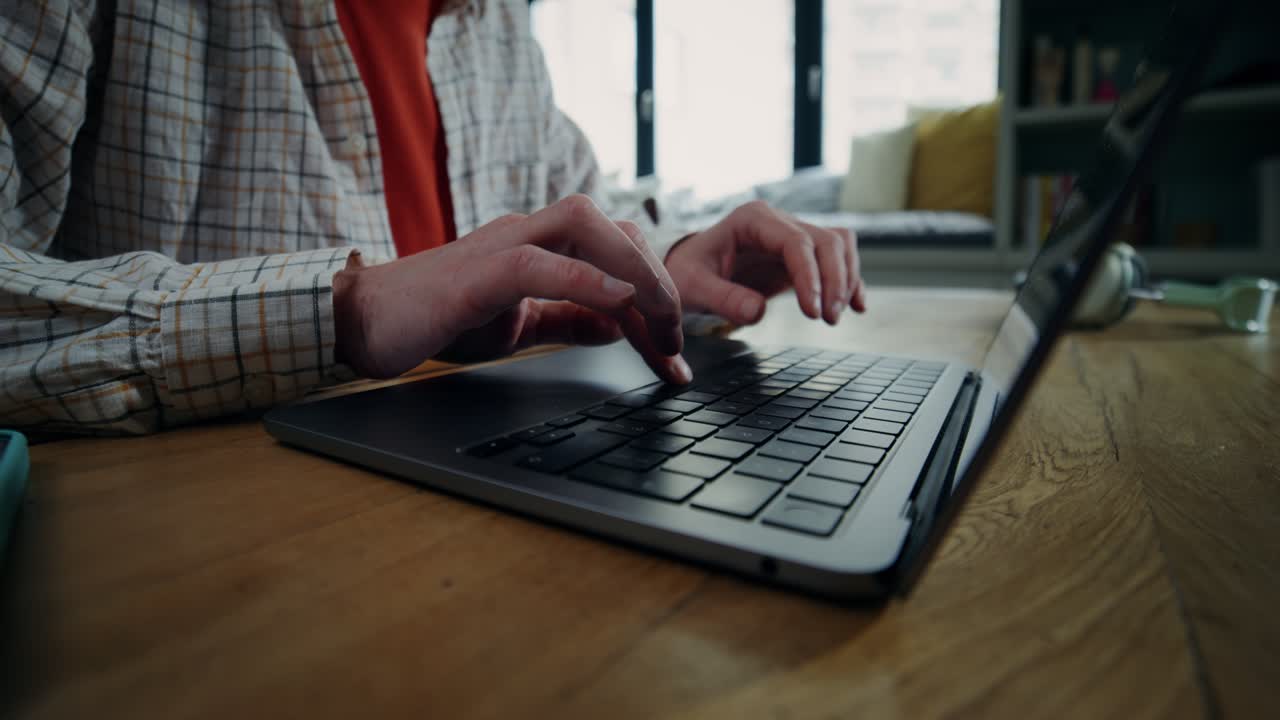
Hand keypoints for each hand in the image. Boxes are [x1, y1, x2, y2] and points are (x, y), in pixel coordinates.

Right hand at [333, 195, 690, 383]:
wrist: (363, 322)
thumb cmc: (436, 318)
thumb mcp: (519, 324)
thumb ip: (568, 319)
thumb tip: (618, 323)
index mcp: (539, 245)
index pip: (615, 251)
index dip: (656, 297)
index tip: (675, 353)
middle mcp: (525, 233)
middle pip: (612, 226)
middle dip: (657, 279)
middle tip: (675, 341)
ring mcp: (500, 246)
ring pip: (583, 224)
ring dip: (632, 268)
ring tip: (659, 318)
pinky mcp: (475, 275)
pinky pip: (536, 263)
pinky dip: (582, 277)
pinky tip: (615, 299)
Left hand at [664, 201, 865, 325]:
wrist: (687, 269)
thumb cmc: (687, 273)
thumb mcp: (694, 287)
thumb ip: (723, 298)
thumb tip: (758, 311)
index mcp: (752, 219)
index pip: (795, 242)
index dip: (811, 276)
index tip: (813, 313)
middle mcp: (777, 221)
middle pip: (826, 241)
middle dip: (834, 280)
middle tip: (829, 318)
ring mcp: (791, 235)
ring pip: (838, 245)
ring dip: (846, 279)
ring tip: (836, 316)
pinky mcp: (800, 255)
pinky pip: (836, 258)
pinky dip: (850, 280)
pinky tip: (857, 306)